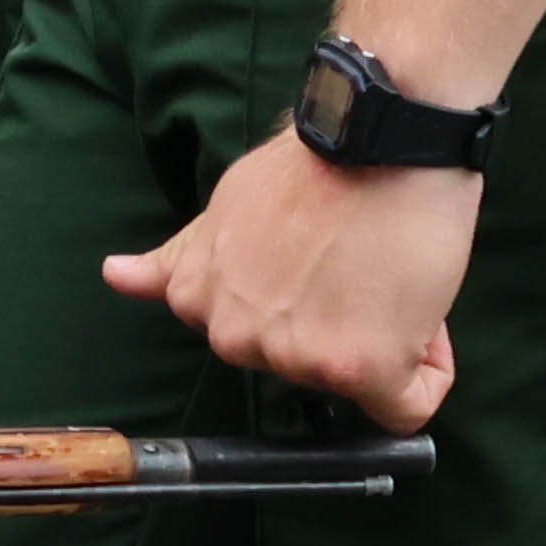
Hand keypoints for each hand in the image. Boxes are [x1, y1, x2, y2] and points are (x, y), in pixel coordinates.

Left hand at [102, 130, 478, 428]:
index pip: (260, 340)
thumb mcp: (223, 210)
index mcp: (198, 301)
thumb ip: (180, 259)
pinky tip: (424, 311)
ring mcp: (293, 355)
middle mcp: (233, 337)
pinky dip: (429, 368)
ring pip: (359, 381)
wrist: (376, 138)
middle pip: (309, 365)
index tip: (321, 262)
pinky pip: (407, 407)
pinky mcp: (355, 368)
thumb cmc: (313, 167)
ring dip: (388, 336)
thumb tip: (116, 276)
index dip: (306, 305)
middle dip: (344, 324)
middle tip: (362, 262)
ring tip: (390, 269)